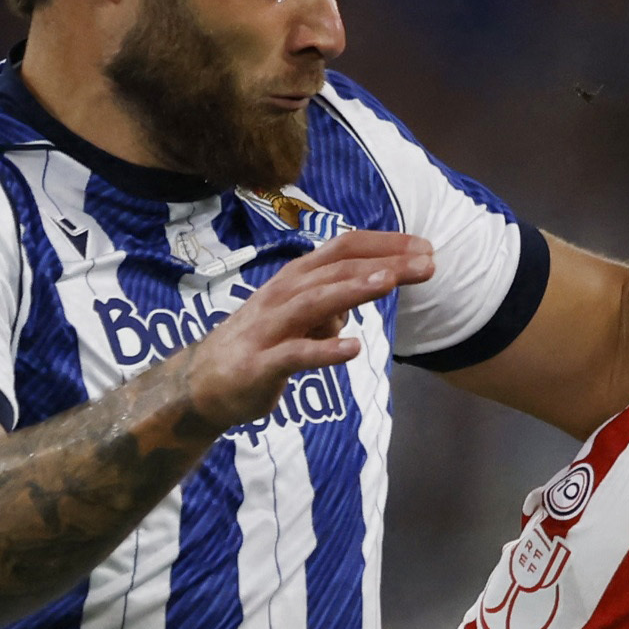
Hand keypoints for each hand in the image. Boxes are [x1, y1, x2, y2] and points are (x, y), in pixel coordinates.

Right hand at [180, 227, 431, 433]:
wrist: (201, 384)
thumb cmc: (258, 344)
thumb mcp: (299, 318)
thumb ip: (331, 305)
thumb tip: (359, 296)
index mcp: (295, 279)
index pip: (343, 250)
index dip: (385, 245)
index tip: (425, 247)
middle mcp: (283, 294)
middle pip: (337, 270)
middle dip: (384, 264)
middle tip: (427, 263)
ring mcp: (270, 328)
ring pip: (315, 302)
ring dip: (352, 291)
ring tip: (390, 284)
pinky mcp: (261, 364)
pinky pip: (295, 355)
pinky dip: (323, 351)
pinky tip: (353, 349)